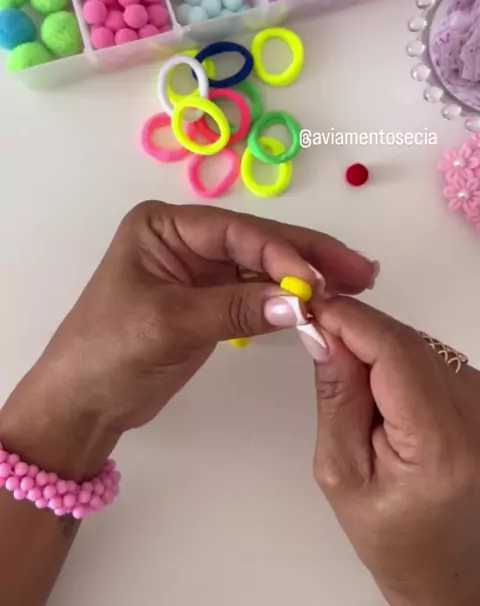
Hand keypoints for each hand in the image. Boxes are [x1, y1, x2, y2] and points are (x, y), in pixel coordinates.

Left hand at [0, 202, 374, 478]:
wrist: (82, 402)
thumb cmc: (108, 351)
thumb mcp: (170, 325)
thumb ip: (236, 309)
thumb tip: (303, 305)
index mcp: (165, 227)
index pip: (236, 231)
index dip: (281, 252)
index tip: (316, 281)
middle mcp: (186, 240)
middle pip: (258, 243)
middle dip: (308, 257)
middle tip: (361, 271)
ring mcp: (200, 271)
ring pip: (263, 267)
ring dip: (305, 278)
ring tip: (357, 284)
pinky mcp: (210, 301)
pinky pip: (257, 294)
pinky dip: (288, 301)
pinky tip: (321, 304)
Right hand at [310, 297, 479, 605]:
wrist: (442, 562)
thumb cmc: (392, 533)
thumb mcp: (341, 471)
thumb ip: (335, 396)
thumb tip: (322, 332)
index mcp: (440, 446)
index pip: (395, 352)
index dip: (350, 320)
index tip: (311, 307)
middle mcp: (475, 416)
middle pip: (408, 341)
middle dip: (357, 329)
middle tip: (315, 335)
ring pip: (418, 342)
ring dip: (376, 343)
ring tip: (349, 381)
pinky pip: (431, 354)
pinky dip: (396, 357)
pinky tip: (378, 388)